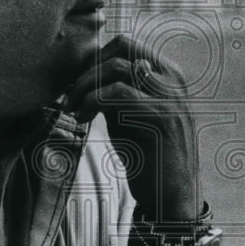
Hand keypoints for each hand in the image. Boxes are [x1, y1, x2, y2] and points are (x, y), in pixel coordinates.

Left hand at [63, 34, 199, 221]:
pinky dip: (92, 101)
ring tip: (73, 108)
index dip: (94, 60)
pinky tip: (82, 118)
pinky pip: (119, 93)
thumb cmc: (149, 160)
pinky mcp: (161, 118)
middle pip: (123, 46)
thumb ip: (115, 94)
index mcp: (169, 76)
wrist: (172, 200)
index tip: (75, 85)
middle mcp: (174, 80)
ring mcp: (170, 97)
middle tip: (70, 94)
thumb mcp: (129, 118)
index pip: (126, 45)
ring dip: (85, 85)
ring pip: (117, 67)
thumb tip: (86, 77)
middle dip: (89, 67)